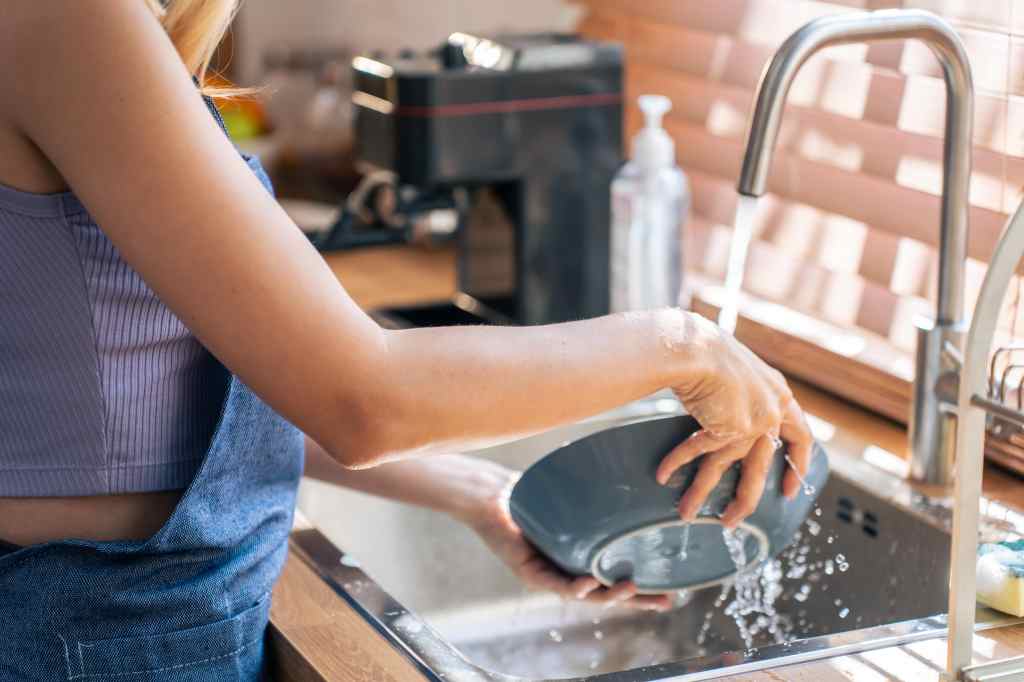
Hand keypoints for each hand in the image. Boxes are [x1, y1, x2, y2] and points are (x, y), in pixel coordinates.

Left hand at [464, 472, 672, 611]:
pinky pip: (556, 583)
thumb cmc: (529, 495)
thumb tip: (632, 476)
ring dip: (609, 595)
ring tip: (631, 589)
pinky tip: (591, 583)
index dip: (641, 590)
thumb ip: (596, 499)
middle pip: (606, 594)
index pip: (614, 579)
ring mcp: (548, 575)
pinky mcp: (529, 572)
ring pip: (584, 594)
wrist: (490, 495)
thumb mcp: (570, 500)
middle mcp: (566, 572)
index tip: (671, 593)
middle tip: (666, 602)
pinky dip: (575, 585)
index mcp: (579, 560)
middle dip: (636, 601)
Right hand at [655, 313, 814, 527]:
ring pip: (728, 468)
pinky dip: (679, 463)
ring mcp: (754, 421)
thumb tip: (721, 407)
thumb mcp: (735, 370)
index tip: (789, 489)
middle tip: (734, 518)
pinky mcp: (730, 427)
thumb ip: (739, 393)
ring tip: (689, 514)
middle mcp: (772, 411)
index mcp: (778, 394)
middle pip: (762, 467)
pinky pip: (700, 452)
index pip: (800, 436)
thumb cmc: (707, 348)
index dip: (796, 465)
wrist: (696, 346)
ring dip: (703, 492)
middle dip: (746, 498)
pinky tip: (664, 475)